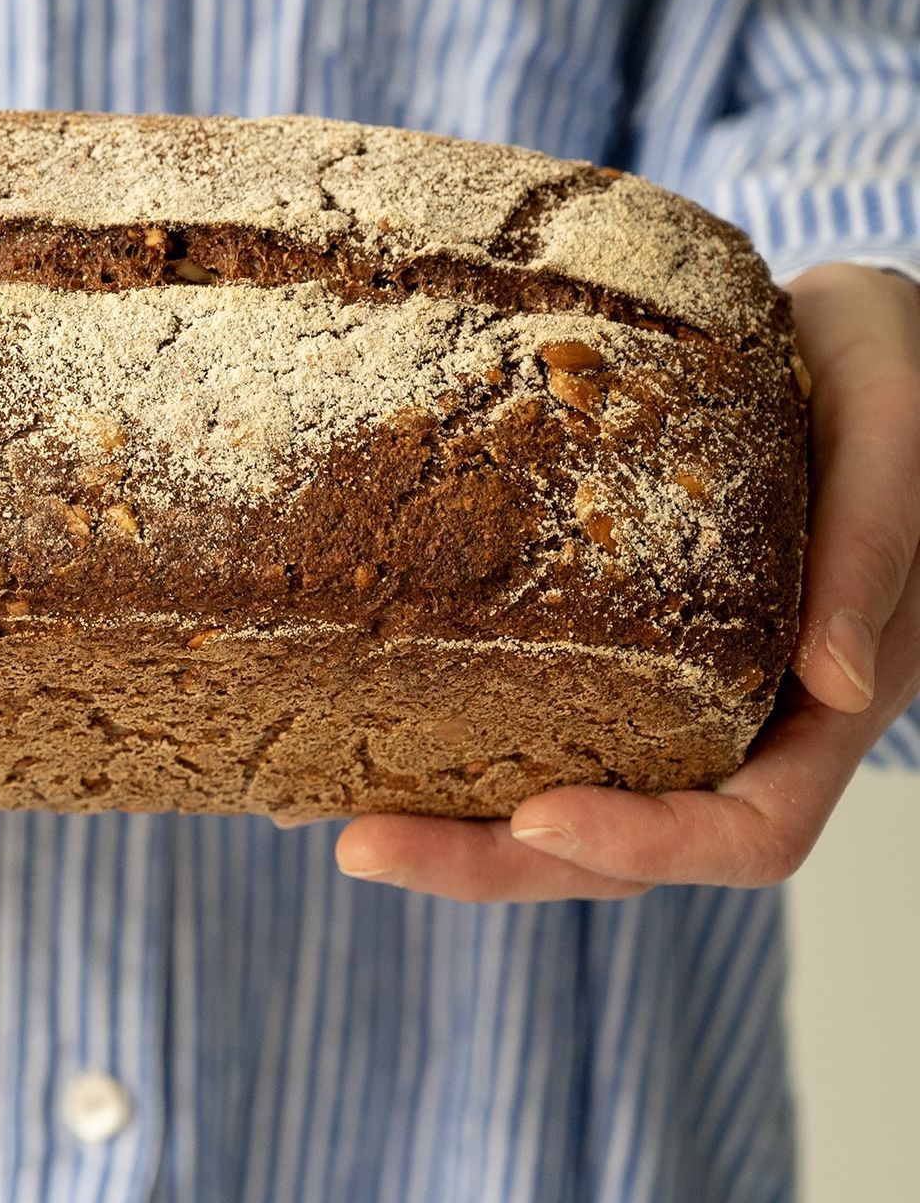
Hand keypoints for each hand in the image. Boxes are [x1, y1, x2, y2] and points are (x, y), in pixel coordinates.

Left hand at [331, 262, 919, 900]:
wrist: (839, 342)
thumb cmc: (888, 376)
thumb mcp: (894, 430)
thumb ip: (876, 550)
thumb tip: (835, 686)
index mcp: (825, 706)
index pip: (749, 829)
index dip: (647, 842)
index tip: (536, 815)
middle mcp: (746, 722)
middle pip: (625, 845)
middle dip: (495, 860)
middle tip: (360, 843)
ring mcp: (675, 692)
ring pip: (570, 797)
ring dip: (460, 824)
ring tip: (337, 815)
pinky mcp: (619, 643)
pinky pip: (546, 714)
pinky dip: (462, 735)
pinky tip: (368, 720)